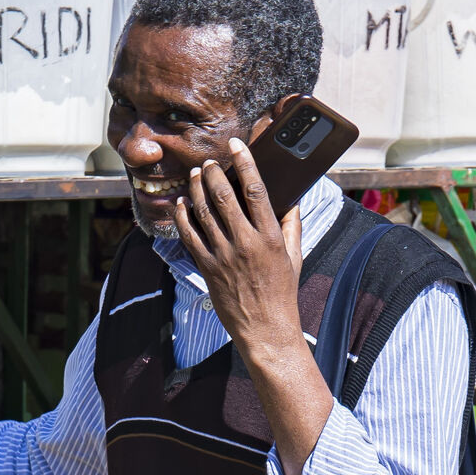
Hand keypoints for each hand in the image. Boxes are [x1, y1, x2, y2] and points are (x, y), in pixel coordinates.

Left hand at [173, 138, 303, 359]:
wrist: (265, 329)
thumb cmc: (282, 292)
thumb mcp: (294, 257)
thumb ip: (290, 225)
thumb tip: (290, 199)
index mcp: (270, 237)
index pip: (256, 190)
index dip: (244, 162)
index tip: (236, 145)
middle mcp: (245, 243)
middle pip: (224, 196)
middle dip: (213, 173)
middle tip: (208, 162)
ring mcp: (223, 256)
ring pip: (203, 213)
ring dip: (196, 190)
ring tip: (195, 175)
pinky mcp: (207, 268)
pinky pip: (190, 236)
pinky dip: (183, 217)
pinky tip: (181, 204)